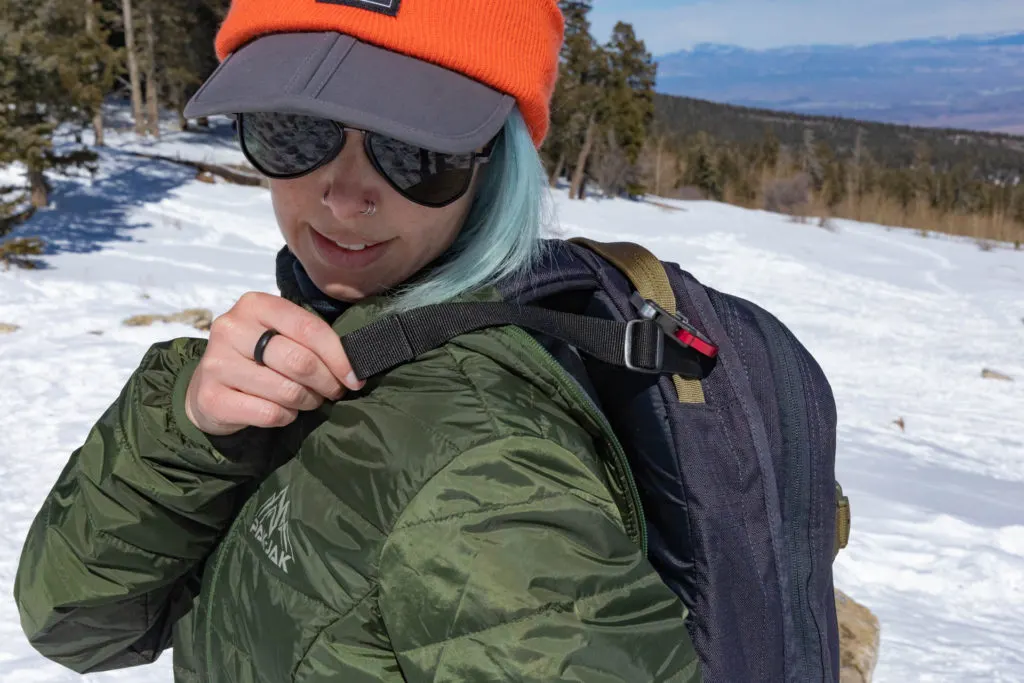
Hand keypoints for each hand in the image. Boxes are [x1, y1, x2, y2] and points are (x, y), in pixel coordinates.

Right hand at [184, 292, 363, 435]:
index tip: (355, 377)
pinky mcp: (211, 398)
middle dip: (327, 382)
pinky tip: (284, 411)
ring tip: (308, 400)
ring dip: (307, 401)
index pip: (309, 328)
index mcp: (254, 305)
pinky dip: (286, 417)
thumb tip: (354, 367)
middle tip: (333, 391)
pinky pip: (269, 413)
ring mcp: (217, 364)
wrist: (207, 388)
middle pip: (299, 361)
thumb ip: (310, 340)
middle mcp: (231, 329)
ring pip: (287, 391)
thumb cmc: (256, 358)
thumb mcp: (280, 336)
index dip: (339, 356)